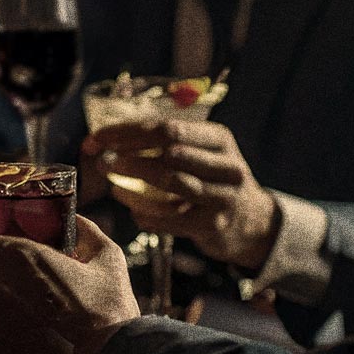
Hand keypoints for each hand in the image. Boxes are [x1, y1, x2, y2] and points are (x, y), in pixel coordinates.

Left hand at [85, 120, 278, 270]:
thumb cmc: (215, 179)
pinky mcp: (213, 225)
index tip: (100, 136)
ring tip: (111, 181)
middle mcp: (226, 165)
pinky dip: (146, 213)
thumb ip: (167, 143)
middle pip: (169, 152)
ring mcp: (222, 197)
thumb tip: (110, 137)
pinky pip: (170, 218)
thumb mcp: (204, 153)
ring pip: (171, 183)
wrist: (253, 221)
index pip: (168, 127)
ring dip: (134, 181)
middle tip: (99, 157)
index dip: (130, 131)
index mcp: (219, 139)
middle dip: (129, 153)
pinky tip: (132, 209)